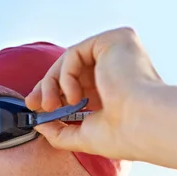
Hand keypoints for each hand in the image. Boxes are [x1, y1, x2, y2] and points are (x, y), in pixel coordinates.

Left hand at [25, 27, 163, 160]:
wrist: (144, 125)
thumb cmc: (123, 135)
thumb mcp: (83, 135)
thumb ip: (60, 130)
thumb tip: (39, 123)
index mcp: (116, 87)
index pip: (78, 82)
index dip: (53, 93)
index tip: (36, 108)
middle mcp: (119, 66)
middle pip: (71, 69)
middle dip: (46, 87)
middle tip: (32, 104)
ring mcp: (118, 51)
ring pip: (69, 60)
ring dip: (51, 85)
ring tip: (52, 107)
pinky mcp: (115, 39)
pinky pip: (74, 54)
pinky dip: (65, 77)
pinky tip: (74, 97)